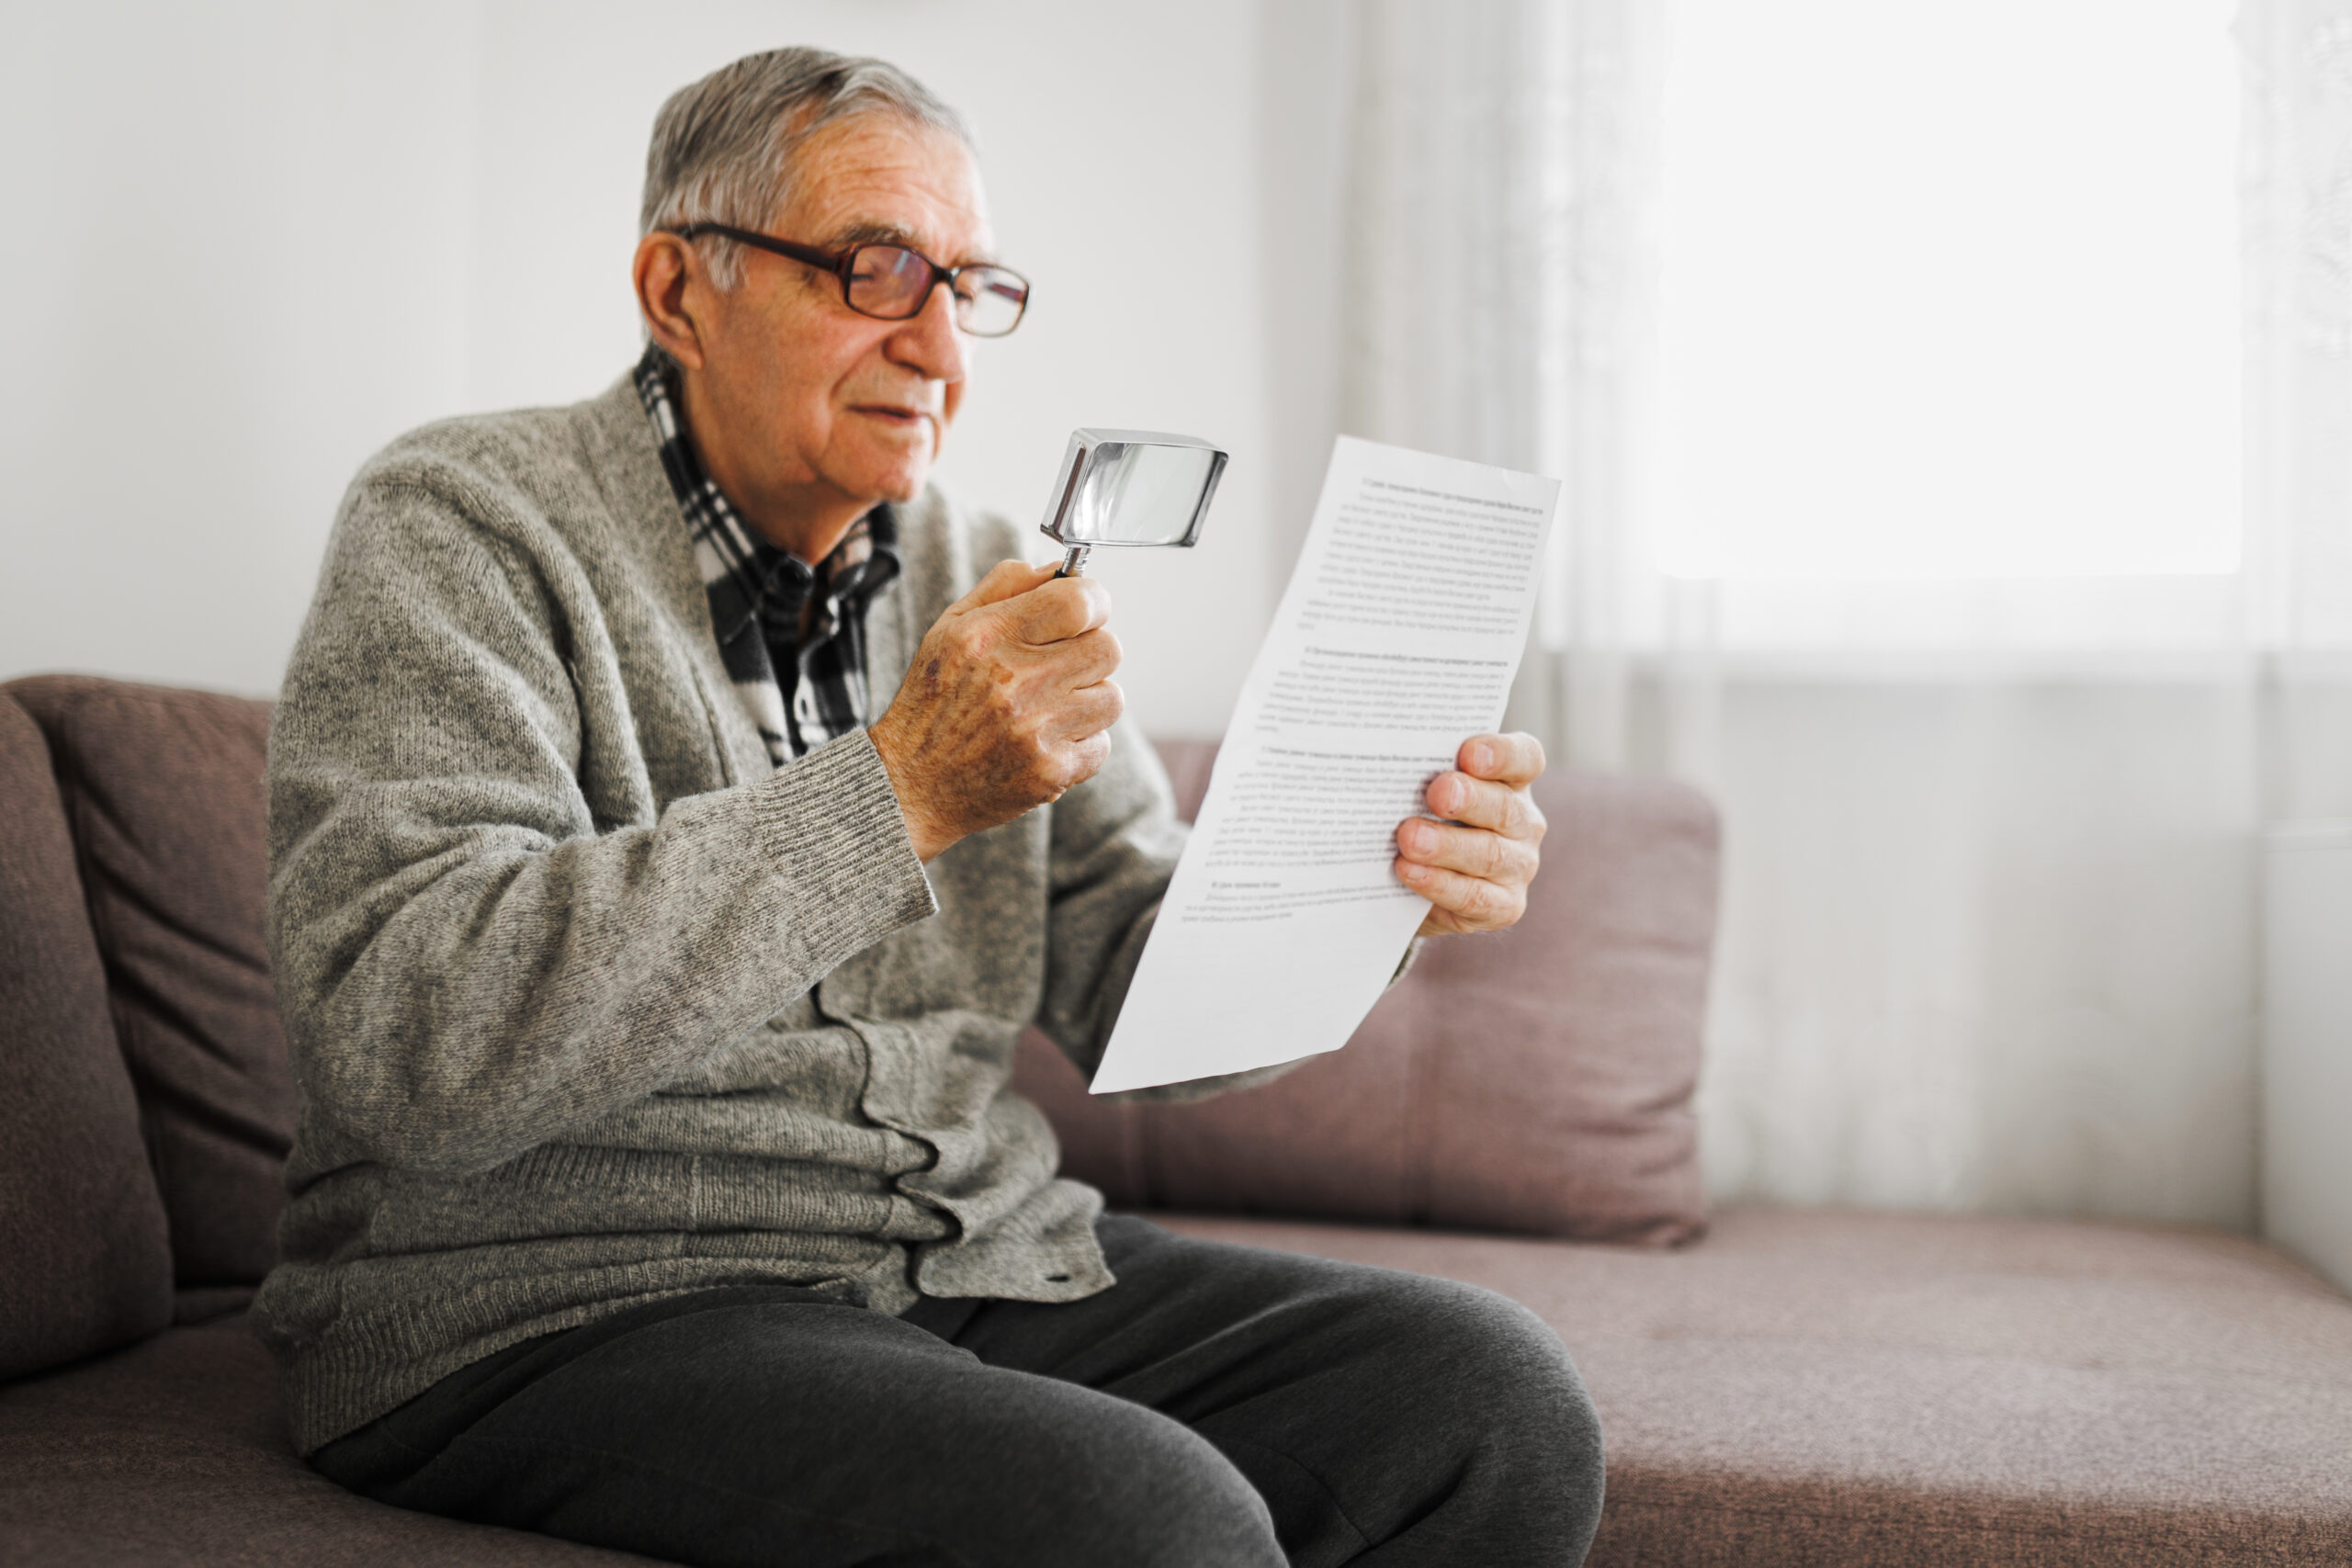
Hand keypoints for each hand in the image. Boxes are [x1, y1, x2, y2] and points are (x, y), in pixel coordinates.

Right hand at [869, 559, 1122, 861]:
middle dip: (1092, 652)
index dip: (1095, 601)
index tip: (1087, 611)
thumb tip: (1061, 569)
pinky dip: (1081, 744)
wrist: (911, 785)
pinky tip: (1046, 741)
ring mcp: (1035, 729)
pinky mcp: (1049, 771)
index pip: (1078, 602)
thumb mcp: (950, 628)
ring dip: (1089, 700)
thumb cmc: (934, 701)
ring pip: (1111, 697)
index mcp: (989, 637)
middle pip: (1108, 648)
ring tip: (1052, 707)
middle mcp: (1015, 681)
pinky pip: (1102, 744)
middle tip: (1064, 665)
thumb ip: (1006, 587)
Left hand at [1396, 733, 1546, 936]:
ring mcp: (1518, 866)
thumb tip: (1386, 761)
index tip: (1469, 753)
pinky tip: (1410, 872)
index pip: (1525, 758)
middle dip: (1469, 799)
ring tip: (1409, 839)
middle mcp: (1522, 822)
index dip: (1502, 754)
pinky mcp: (1504, 906)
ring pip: (1489, 854)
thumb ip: (1421, 775)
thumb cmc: (1423, 822)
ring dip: (1447, 846)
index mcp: (1510, 781)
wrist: (1416, 890)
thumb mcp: (1424, 793)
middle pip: (1505, 807)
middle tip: (1437, 793)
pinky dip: (1440, 884)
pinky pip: (1475, 897)